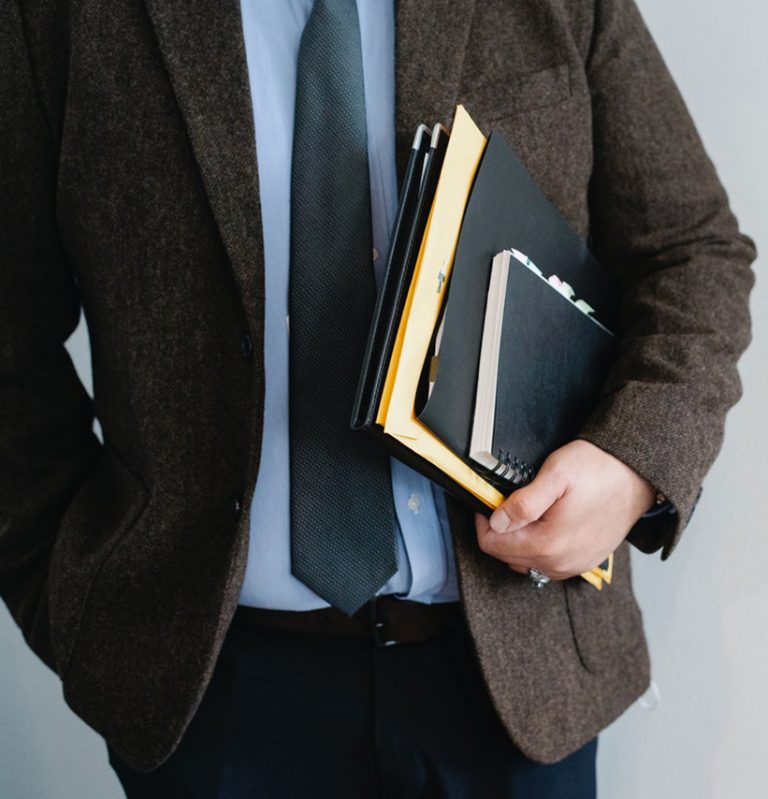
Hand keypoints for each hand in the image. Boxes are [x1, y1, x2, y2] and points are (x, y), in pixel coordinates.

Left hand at [474, 440, 655, 579]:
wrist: (637, 475)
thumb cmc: (599, 470)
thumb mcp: (555, 475)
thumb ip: (523, 503)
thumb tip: (496, 521)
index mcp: (548, 544)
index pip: (492, 545)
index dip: (484, 521)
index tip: (491, 502)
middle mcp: (560, 563)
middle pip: (506, 556)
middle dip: (501, 530)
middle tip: (509, 502)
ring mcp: (574, 566)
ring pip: (524, 562)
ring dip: (518, 540)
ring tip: (528, 511)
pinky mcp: (584, 562)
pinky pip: (546, 563)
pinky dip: (537, 546)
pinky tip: (544, 523)